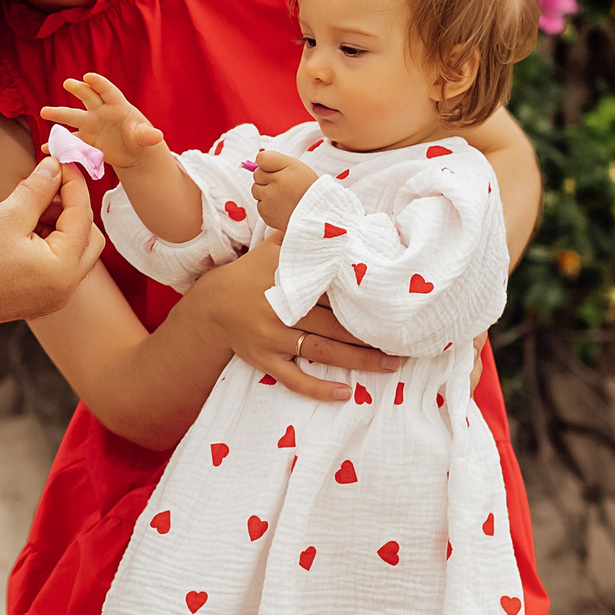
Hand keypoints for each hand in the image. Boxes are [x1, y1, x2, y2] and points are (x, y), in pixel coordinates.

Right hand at [0, 157, 106, 323]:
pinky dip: (49, 242)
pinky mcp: (37, 298)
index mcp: (62, 270)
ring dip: (60, 224)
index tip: (63, 162)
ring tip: (30, 206)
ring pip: (73, 251)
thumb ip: (37, 190)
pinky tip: (24, 227)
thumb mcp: (6, 216)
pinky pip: (57, 265)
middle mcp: (64, 289)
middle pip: (89, 238)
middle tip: (50, 186)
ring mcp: (51, 297)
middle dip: (72, 208)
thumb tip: (54, 168)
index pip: (82, 217)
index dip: (74, 184)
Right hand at [41, 72, 167, 174]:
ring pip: (72, 117)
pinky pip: (70, 141)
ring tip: (45, 112)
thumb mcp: (144, 138)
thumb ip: (147, 135)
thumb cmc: (139, 138)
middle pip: (87, 97)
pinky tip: (46, 148)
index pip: (107, 91)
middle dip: (78, 89)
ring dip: (58, 114)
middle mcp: (100, 111)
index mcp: (116, 106)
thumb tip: (157, 136)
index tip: (88, 76)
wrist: (132, 152)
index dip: (98, 83)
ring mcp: (90, 125)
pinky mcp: (85, 140)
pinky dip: (58, 145)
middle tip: (68, 83)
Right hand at [186, 234, 398, 401]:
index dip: (362, 298)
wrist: (211, 304)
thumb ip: (304, 237)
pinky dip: (318, 388)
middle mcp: (280, 308)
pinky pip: (294, 378)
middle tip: (403, 338)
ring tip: (390, 364)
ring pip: (322, 351)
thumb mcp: (273, 248)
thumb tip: (339, 219)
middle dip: (370, 333)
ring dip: (358, 361)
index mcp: (287, 278)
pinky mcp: (264, 360)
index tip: (391, 303)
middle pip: (334, 324)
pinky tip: (343, 394)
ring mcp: (272, 337)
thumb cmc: (252, 273)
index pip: (332, 289)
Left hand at [248, 150, 314, 233]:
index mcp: (280, 174)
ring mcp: (268, 204)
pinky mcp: (267, 217)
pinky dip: (268, 206)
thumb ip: (273, 159)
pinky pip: (260, 206)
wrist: (316, 214)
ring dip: (266, 192)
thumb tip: (256, 160)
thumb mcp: (295, 166)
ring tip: (283, 196)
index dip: (269, 164)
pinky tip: (281, 206)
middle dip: (267, 178)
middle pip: (257, 176)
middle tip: (284, 184)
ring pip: (257, 192)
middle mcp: (271, 189)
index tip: (278, 170)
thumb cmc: (307, 188)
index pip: (261, 159)